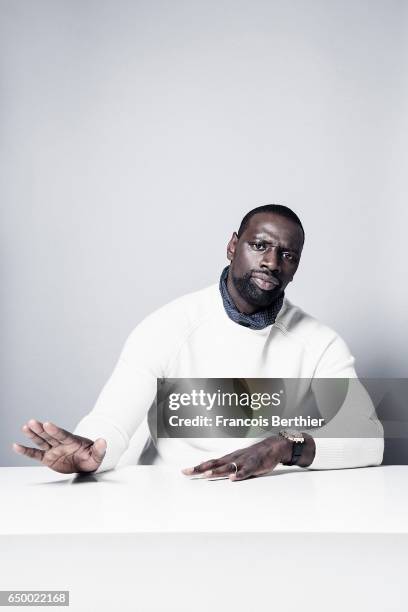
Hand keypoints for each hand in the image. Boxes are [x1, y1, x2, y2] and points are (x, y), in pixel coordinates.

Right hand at [12, 419, 106, 473]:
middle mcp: (61, 443)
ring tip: (25, 427)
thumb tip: (103, 441)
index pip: (63, 435)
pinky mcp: (48, 457)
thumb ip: (99, 449)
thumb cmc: (92, 458)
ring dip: (33, 435)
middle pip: (50, 435)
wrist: (86, 463)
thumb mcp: (98, 455)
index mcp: (73, 441)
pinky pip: (35, 454)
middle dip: (41, 429)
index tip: (47, 424)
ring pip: (42, 441)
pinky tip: (16, 446)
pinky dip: (26, 451)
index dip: (55, 430)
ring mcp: (53, 449)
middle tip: (32, 422)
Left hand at [182, 434, 314, 480]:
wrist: (273, 447)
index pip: (210, 462)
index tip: (184, 471)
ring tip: (207, 475)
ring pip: (228, 466)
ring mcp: (243, 461)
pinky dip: (239, 474)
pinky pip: (246, 470)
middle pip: (214, 463)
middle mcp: (233, 458)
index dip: (197, 467)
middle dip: (201, 468)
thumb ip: (223, 464)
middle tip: (188, 472)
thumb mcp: (236, 459)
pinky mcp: (255, 465)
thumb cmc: (254, 455)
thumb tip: (207, 467)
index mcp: (228, 458)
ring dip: (218, 471)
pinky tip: (233, 478)